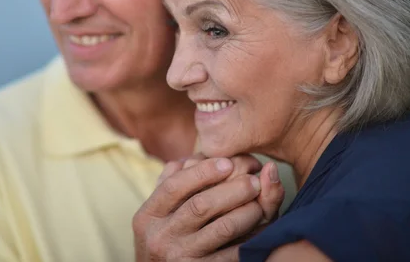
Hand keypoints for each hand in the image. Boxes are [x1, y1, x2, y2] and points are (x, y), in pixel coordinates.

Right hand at [133, 157, 282, 260]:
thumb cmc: (162, 241)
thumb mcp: (156, 215)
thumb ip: (169, 185)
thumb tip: (190, 157)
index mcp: (147, 216)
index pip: (174, 186)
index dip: (202, 172)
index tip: (227, 162)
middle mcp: (160, 237)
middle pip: (200, 205)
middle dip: (232, 189)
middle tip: (253, 181)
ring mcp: (180, 257)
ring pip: (221, 228)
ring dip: (247, 212)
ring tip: (261, 202)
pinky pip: (232, 254)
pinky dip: (250, 239)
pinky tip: (263, 229)